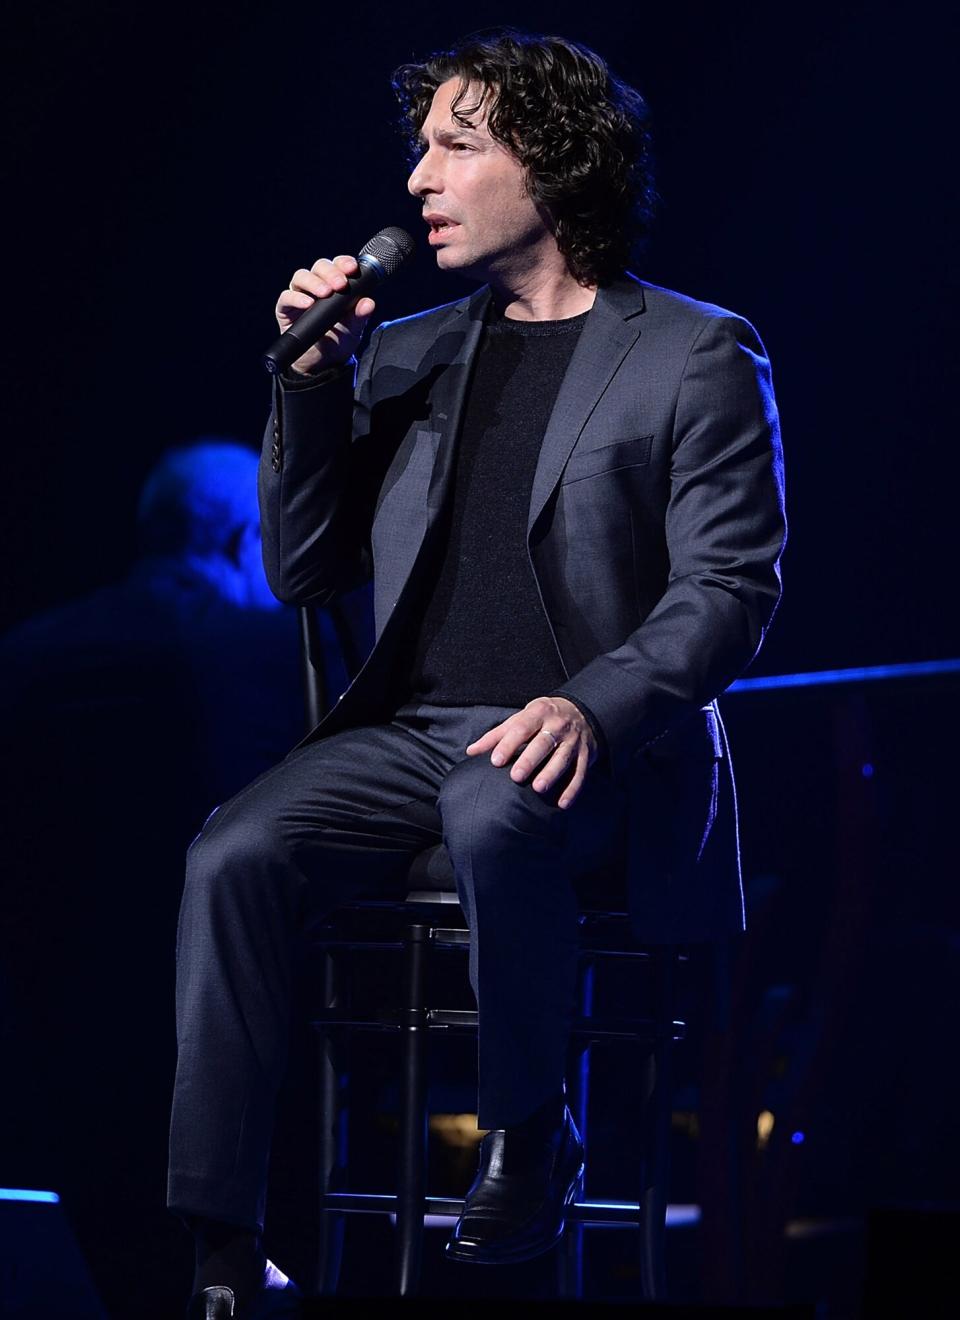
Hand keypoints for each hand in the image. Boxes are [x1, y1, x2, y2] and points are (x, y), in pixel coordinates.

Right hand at [275, 254, 375, 374]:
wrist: (323, 365)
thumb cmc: (338, 341)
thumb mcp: (354, 330)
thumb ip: (360, 316)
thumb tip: (368, 302)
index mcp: (334, 285)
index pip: (337, 266)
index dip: (344, 263)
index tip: (352, 268)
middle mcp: (315, 286)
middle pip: (319, 267)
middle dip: (331, 272)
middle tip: (341, 284)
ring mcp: (299, 295)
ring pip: (301, 276)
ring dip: (314, 282)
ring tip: (325, 293)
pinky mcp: (285, 309)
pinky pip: (286, 297)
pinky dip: (296, 298)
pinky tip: (308, 303)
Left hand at [465, 696, 597, 809]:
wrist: (581, 712)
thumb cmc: (542, 718)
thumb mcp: (521, 718)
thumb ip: (497, 735)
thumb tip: (471, 751)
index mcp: (538, 713)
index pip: (522, 728)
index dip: (508, 744)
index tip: (495, 760)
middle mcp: (558, 725)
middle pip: (544, 742)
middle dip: (530, 759)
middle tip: (516, 776)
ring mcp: (573, 740)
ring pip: (563, 757)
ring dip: (551, 773)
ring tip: (538, 788)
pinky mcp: (586, 754)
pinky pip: (580, 773)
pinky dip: (573, 789)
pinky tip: (562, 804)